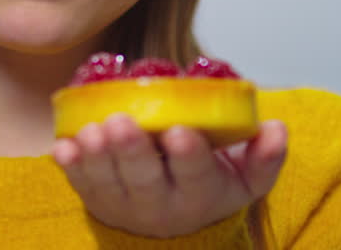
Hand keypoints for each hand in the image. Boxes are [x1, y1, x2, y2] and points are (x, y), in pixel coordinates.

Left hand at [51, 114, 287, 237]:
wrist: (174, 218)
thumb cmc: (208, 185)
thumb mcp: (245, 178)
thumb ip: (264, 155)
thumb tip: (276, 128)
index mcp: (200, 194)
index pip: (196, 175)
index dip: (189, 155)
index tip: (182, 131)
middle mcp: (160, 205)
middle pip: (144, 180)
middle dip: (132, 151)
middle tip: (122, 121)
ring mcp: (123, 205)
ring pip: (108, 182)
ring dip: (97, 156)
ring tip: (91, 130)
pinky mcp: (96, 199)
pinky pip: (80, 184)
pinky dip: (71, 166)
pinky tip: (64, 145)